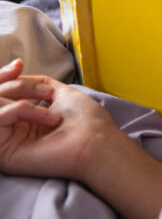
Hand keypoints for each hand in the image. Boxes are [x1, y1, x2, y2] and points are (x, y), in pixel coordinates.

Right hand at [0, 59, 118, 180]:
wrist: (95, 141)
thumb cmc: (84, 119)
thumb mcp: (58, 92)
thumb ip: (34, 83)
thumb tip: (15, 69)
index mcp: (19, 119)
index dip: (3, 76)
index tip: (19, 65)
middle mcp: (7, 131)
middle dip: (18, 85)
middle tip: (47, 92)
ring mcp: (4, 142)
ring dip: (24, 99)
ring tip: (50, 113)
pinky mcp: (2, 153)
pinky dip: (22, 109)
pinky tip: (46, 118)